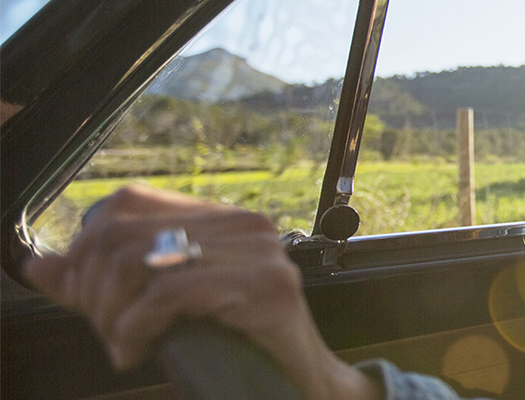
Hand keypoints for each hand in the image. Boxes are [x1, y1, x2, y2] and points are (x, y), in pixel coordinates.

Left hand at [22, 185, 378, 399]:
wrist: (305, 385)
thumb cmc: (242, 347)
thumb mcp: (170, 306)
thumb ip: (108, 284)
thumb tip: (41, 268)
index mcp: (225, 219)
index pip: (128, 204)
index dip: (87, 249)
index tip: (84, 297)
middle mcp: (246, 225)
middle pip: (124, 234)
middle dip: (94, 289)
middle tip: (105, 331)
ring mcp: (261, 254)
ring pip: (140, 264)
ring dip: (112, 314)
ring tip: (122, 344)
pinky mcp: (266, 288)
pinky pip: (169, 295)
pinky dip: (135, 327)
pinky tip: (137, 351)